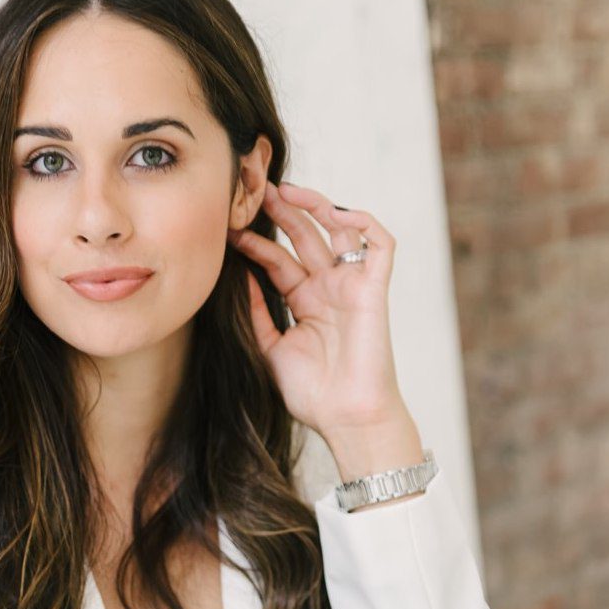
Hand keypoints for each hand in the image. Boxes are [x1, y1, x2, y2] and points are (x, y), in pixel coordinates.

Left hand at [228, 180, 405, 436]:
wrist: (346, 417)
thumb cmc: (313, 394)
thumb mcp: (271, 349)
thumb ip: (257, 314)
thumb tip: (238, 278)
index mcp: (306, 303)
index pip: (279, 262)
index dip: (256, 244)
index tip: (229, 231)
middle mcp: (329, 289)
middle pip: (306, 238)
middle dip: (282, 213)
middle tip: (255, 192)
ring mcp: (352, 286)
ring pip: (340, 231)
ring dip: (315, 206)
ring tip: (285, 191)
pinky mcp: (375, 289)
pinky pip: (379, 244)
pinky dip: (362, 222)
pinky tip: (334, 213)